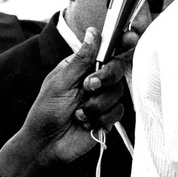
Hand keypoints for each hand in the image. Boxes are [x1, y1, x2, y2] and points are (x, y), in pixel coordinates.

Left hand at [0, 27, 126, 176]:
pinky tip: (86, 123)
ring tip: (79, 113)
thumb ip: (81, 59)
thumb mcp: (61, 82)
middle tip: (88, 87)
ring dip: (96, 104)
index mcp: (83, 66)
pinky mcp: (109, 116)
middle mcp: (96, 79)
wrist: (47, 144)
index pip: (107, 50)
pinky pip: (118, 111)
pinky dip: (100, 118)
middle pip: (118, 68)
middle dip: (105, 78)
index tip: (130, 38)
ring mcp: (104, 98)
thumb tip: (93, 32)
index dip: (121, 43)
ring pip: (118, 92)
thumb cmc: (46, 111)